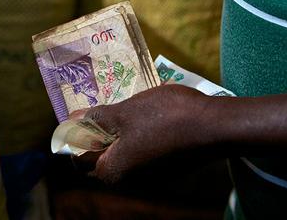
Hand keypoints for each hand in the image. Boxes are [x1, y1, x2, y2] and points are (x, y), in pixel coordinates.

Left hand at [76, 84, 211, 183]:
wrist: (215, 125)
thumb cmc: (165, 116)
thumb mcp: (124, 112)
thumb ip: (95, 119)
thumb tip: (71, 121)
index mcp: (113, 171)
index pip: (78, 158)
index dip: (76, 134)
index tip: (82, 111)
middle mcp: (129, 181)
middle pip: (100, 156)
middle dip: (97, 132)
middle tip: (101, 106)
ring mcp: (149, 176)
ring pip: (122, 153)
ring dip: (118, 132)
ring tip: (123, 106)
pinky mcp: (166, 168)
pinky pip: (141, 153)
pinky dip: (137, 136)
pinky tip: (145, 115)